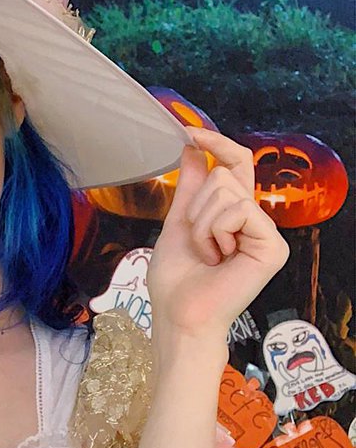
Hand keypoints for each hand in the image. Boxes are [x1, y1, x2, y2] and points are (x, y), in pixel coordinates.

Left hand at [146, 127, 289, 343]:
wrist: (178, 315)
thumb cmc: (175, 281)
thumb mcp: (178, 223)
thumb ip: (190, 186)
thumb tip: (194, 148)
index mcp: (234, 216)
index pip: (234, 166)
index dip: (216, 144)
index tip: (190, 132)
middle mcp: (254, 221)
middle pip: (225, 173)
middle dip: (197, 206)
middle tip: (198, 242)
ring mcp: (266, 233)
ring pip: (227, 189)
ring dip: (202, 223)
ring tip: (207, 254)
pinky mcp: (272, 245)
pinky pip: (238, 210)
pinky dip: (215, 231)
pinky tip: (219, 257)